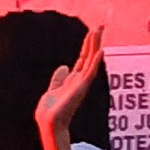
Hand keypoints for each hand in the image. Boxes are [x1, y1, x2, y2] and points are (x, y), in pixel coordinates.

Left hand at [38, 22, 108, 142]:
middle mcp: (80, 80)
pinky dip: (96, 62)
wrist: (49, 123)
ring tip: (98, 31)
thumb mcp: (52, 90)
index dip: (87, 46)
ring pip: (91, 61)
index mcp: (73, 80)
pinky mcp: (81, 88)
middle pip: (89, 57)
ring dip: (95, 46)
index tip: (91, 32)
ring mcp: (82, 84)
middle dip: (94, 41)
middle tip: (100, 26)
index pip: (82, 59)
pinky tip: (100, 51)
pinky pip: (91, 72)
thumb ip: (58, 79)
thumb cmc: (50, 111)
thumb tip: (64, 67)